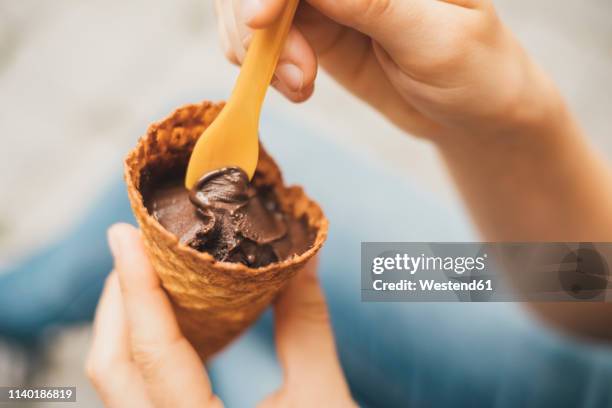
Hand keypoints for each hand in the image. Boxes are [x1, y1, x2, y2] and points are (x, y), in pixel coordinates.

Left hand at [86, 223, 354, 406]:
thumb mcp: (323, 400)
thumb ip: (308, 325)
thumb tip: (303, 259)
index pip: (154, 354)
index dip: (137, 287)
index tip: (125, 234)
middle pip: (112, 368)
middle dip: (120, 300)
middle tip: (138, 249)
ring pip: (114, 383)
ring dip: (125, 324)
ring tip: (150, 276)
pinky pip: (133, 394)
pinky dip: (141, 351)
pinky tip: (170, 325)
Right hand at [217, 0, 558, 139]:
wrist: (472, 113)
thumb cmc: (475, 71)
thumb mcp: (434, 38)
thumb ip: (374, 5)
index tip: (261, 21)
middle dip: (258, 22)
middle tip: (294, 74)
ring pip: (253, 6)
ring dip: (260, 49)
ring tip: (299, 86)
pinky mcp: (318, 29)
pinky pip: (265, 38)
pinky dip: (263, 65)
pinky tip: (297, 87)